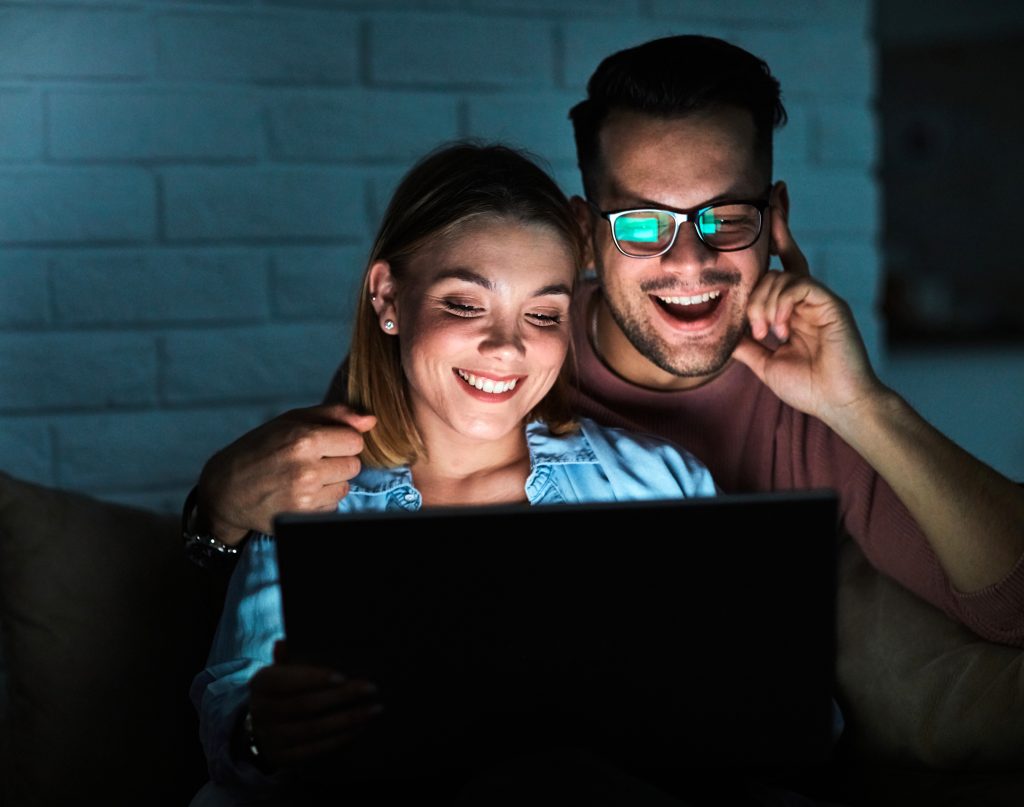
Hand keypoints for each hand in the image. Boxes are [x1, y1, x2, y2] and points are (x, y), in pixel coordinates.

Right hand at [196, 404, 376, 544]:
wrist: (226, 490)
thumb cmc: (260, 449)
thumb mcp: (291, 421)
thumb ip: (334, 416)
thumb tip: (371, 421)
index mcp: (303, 439)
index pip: (355, 441)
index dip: (342, 441)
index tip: (324, 443)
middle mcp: (306, 470)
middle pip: (354, 465)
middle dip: (337, 462)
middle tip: (311, 461)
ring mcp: (305, 497)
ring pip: (345, 487)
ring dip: (330, 483)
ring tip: (302, 477)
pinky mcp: (304, 517)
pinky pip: (333, 506)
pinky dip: (321, 500)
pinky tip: (298, 493)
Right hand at [247, 642, 382, 772]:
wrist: (263, 726)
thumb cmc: (283, 689)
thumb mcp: (282, 670)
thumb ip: (287, 657)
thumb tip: (284, 644)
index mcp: (260, 683)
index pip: (287, 680)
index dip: (314, 679)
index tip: (344, 676)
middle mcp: (260, 711)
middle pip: (305, 705)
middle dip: (341, 696)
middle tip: (371, 688)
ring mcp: (270, 737)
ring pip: (312, 729)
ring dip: (347, 720)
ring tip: (373, 709)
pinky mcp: (282, 757)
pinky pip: (314, 750)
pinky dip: (339, 739)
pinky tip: (359, 728)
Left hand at [732, 210, 884, 427]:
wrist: (837, 403)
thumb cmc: (807, 387)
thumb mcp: (764, 363)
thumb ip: (746, 344)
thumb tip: (723, 332)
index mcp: (795, 307)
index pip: (783, 263)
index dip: (777, 233)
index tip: (770, 202)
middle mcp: (809, 298)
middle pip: (778, 266)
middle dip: (756, 291)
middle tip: (757, 330)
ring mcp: (821, 298)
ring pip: (781, 277)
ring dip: (764, 306)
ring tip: (769, 336)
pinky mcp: (831, 303)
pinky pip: (798, 285)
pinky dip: (781, 306)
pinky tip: (781, 331)